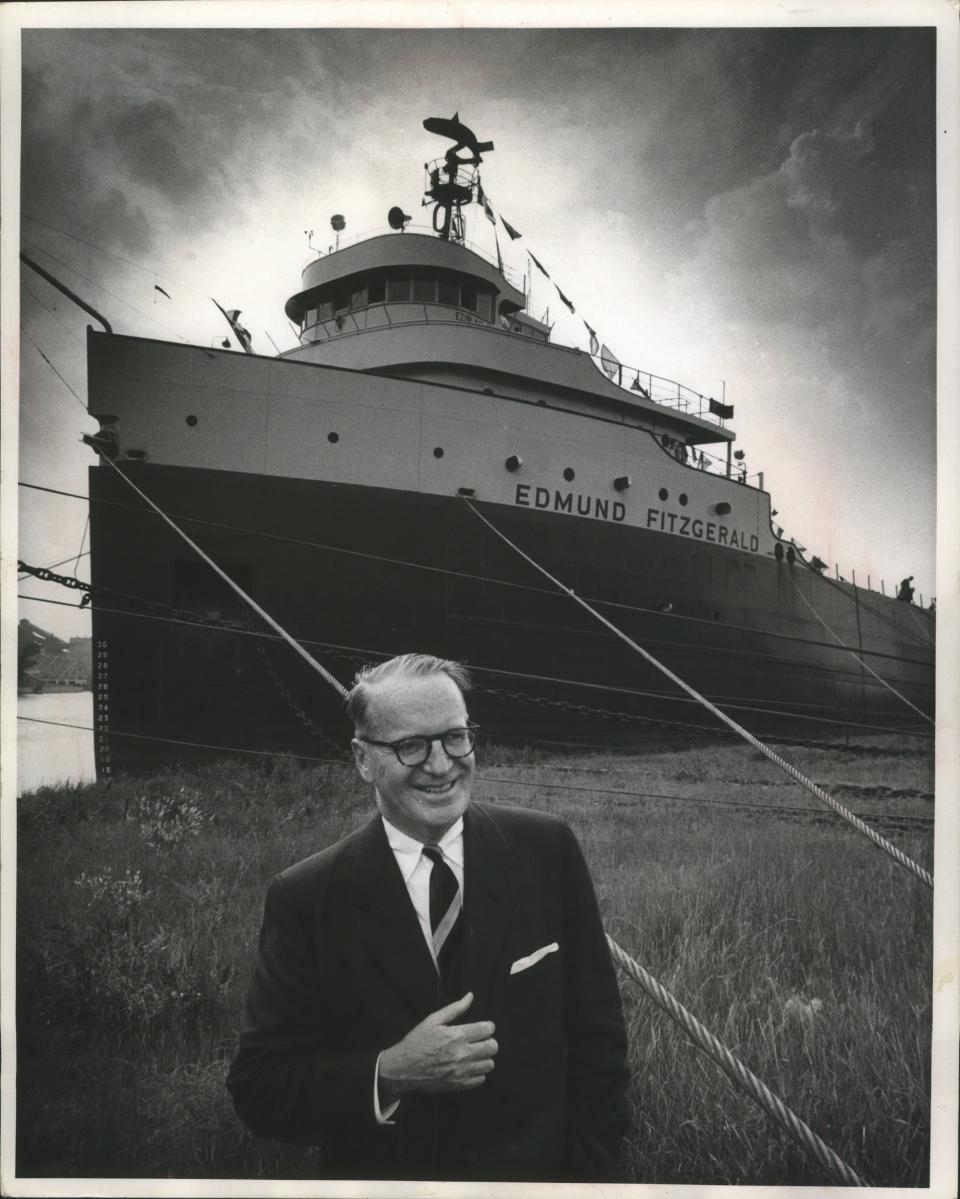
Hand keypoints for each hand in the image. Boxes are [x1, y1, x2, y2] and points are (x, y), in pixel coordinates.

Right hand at [378, 991, 497, 1100]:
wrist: (403, 1068)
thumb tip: (470, 996)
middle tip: (481, 1041)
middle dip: (490, 1041)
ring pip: (489, 1064)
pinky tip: (469, 1066)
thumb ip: (455, 1008)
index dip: (488, 1026)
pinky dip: (478, 1073)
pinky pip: (480, 1080)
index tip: (484, 1028)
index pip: (487, 1029)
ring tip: (475, 1054)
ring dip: (485, 1058)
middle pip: (492, 1047)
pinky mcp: (458, 1084)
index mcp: (456, 1035)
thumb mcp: (433, 1020)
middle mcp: (461, 1054)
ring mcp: (461, 1071)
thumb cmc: (417, 1042)